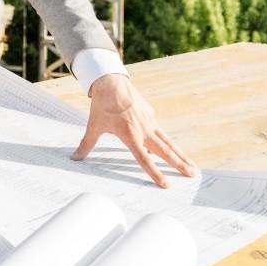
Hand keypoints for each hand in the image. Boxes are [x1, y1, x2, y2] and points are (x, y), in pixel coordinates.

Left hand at [76, 74, 197, 187]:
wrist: (111, 81)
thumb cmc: (102, 104)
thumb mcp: (94, 125)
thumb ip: (86, 144)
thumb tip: (75, 157)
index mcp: (130, 134)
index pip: (144, 159)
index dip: (155, 173)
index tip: (166, 184)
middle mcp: (144, 129)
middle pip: (165, 150)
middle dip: (179, 164)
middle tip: (192, 175)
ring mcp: (150, 121)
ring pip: (168, 142)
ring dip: (181, 154)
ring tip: (192, 166)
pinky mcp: (151, 115)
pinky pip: (159, 132)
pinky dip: (167, 142)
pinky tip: (171, 150)